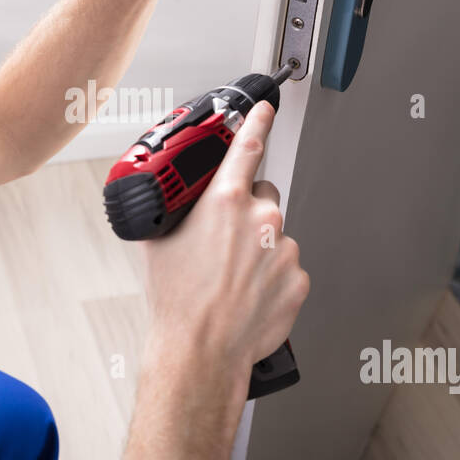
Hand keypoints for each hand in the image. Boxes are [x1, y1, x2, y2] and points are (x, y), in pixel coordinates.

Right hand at [138, 100, 308, 391]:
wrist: (201, 350)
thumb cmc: (179, 302)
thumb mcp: (161, 242)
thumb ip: (177, 212)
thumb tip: (176, 202)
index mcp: (225, 202)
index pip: (248, 147)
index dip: (258, 123)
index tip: (266, 110)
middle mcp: (261, 220)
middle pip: (264, 198)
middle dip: (249, 214)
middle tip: (226, 243)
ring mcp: (284, 249)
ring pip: (276, 236)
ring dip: (260, 249)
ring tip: (234, 279)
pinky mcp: (299, 278)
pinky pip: (288, 267)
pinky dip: (273, 277)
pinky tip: (250, 294)